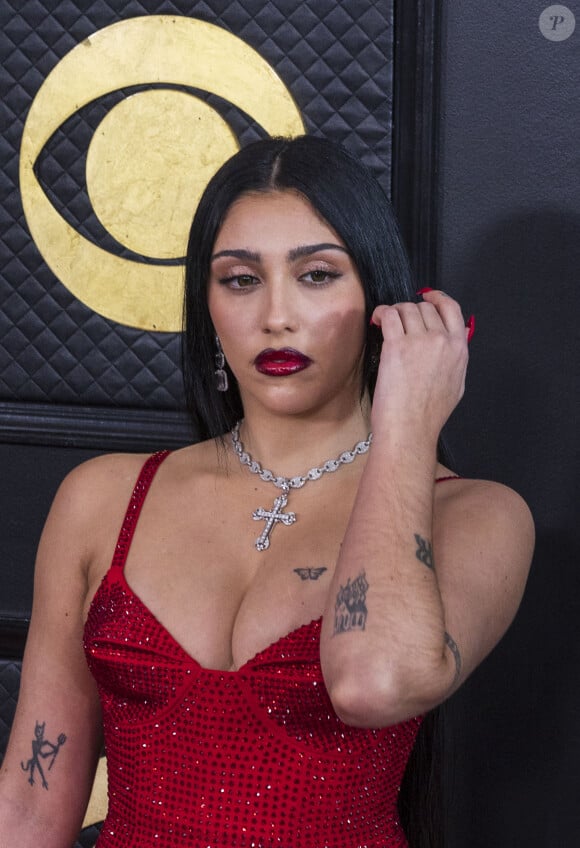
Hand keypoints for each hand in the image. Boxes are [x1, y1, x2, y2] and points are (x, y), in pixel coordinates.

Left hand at [369, 289, 468, 441]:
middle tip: (399, 322)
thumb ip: (456, 359)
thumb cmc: (429, 415)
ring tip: (385, 323)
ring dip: (394, 312)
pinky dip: (381, 314)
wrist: (410, 429)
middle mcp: (442, 341)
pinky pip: (389, 316)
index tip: (428, 296)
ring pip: (406, 308)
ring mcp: (420, 341)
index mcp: (459, 350)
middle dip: (410, 311)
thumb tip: (455, 343)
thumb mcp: (457, 385)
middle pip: (425, 307)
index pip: (452, 309)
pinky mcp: (397, 346)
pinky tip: (377, 321)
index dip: (437, 298)